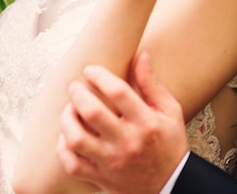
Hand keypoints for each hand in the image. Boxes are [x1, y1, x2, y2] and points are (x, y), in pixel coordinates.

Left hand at [56, 52, 187, 193]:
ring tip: (69, 110)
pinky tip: (67, 137)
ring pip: (76, 139)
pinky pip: (72, 164)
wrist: (173, 186)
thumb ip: (152, 84)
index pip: (118, 91)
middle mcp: (128, 143)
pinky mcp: (101, 178)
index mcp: (146, 123)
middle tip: (75, 87)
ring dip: (67, 119)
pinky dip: (63, 149)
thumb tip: (140, 56)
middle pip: (92, 112)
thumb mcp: (169, 112)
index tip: (90, 70)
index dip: (99, 75)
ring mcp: (112, 162)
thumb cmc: (168, 144)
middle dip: (77, 93)